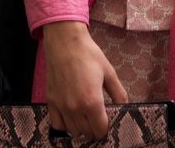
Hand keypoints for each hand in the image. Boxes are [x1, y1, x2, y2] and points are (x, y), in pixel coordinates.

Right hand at [43, 21, 127, 140]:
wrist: (65, 41)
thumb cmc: (88, 54)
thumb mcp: (109, 72)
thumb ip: (119, 94)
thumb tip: (124, 108)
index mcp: (92, 102)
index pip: (100, 130)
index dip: (106, 128)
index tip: (107, 120)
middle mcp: (75, 108)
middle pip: (87, 133)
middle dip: (95, 129)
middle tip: (98, 118)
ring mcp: (61, 105)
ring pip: (73, 131)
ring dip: (81, 128)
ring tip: (85, 117)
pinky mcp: (51, 100)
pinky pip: (57, 124)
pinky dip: (65, 124)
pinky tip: (71, 116)